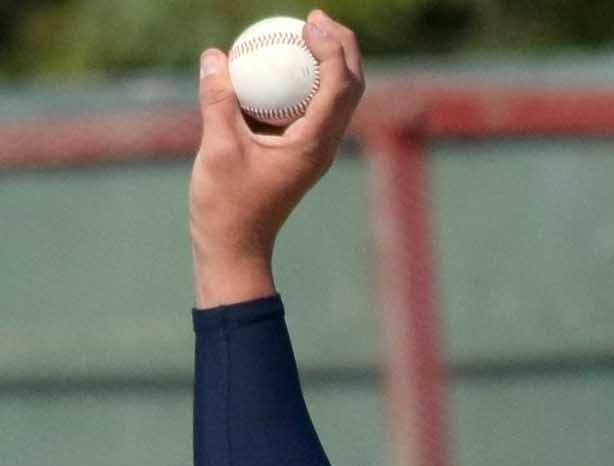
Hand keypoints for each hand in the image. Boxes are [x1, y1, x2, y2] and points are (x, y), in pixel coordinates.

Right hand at [188, 9, 364, 306]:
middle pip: (349, 87)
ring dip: (328, 62)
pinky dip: (303, 81)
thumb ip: (218, 100)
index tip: (309, 22)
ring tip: (304, 30)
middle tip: (315, 17)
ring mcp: (314, 149)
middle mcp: (324, 145)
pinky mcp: (299, 151)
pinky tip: (277, 64)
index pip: (339, 87)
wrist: (235, 247)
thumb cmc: (227, 205)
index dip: (332, 48)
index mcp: (315, 145)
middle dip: (341, 48)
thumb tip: (216, 55)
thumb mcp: (216, 149)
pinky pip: (310, 108)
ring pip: (336, 98)